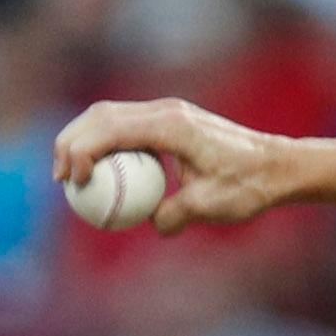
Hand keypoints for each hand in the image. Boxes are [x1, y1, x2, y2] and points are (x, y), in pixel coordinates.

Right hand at [52, 98, 314, 234]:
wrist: (277, 165)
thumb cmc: (248, 185)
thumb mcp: (212, 206)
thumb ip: (176, 214)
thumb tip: (152, 224)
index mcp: (171, 125)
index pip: (111, 129)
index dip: (81, 152)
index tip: (73, 183)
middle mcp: (165, 110)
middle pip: (101, 115)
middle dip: (70, 141)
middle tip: (59, 178)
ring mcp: (167, 112)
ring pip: (109, 116)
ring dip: (83, 139)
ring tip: (69, 174)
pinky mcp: (169, 120)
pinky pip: (126, 127)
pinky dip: (105, 144)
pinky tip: (99, 173)